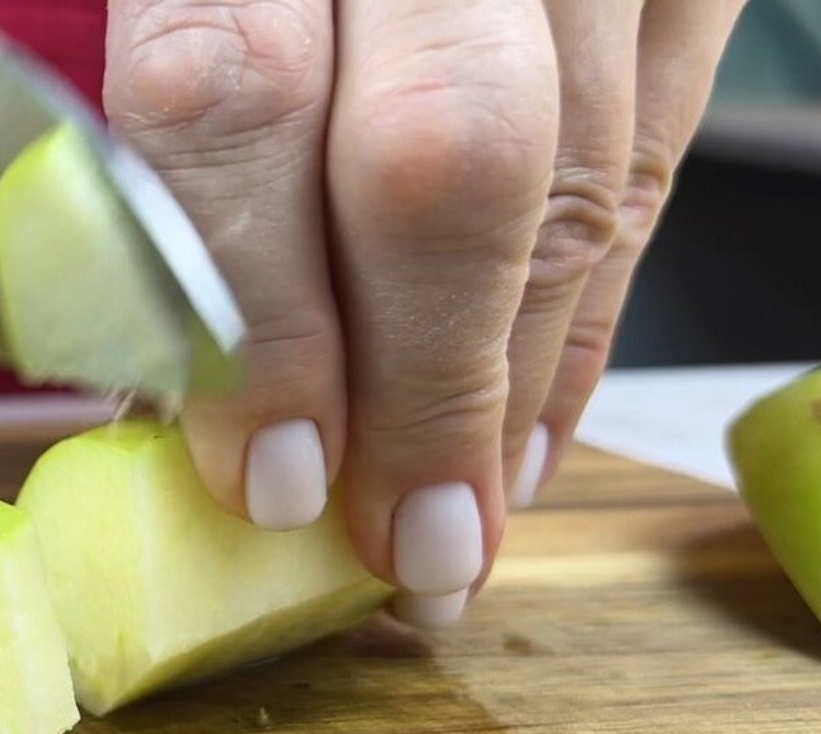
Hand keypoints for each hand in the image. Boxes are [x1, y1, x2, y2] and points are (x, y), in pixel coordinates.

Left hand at [106, 0, 747, 627]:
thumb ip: (165, 164)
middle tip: (399, 548)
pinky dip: (593, 320)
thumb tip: (188, 394)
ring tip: (461, 523)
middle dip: (424, 393)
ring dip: (515, 388)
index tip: (268, 479)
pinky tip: (534, 428)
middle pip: (449, 157)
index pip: (238, 98)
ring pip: (579, 178)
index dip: (262, 319)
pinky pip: (655, 161)